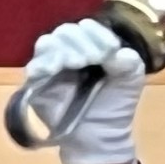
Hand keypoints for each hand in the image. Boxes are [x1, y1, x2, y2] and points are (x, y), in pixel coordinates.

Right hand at [25, 17, 144, 163]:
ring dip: (63, 49)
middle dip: (81, 41)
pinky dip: (43, 64)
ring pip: (47, 43)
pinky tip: (54, 70)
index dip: (97, 33)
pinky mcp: (37, 84)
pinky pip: (33, 66)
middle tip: (93, 58)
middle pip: (66, 31)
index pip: (87, 28)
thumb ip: (129, 62)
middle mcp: (68, 52)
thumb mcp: (130, 81)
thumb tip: (118, 51)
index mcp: (91, 46)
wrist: (100, 136)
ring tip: (77, 63)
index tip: (110, 49)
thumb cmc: (114, 105)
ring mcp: (50, 66)